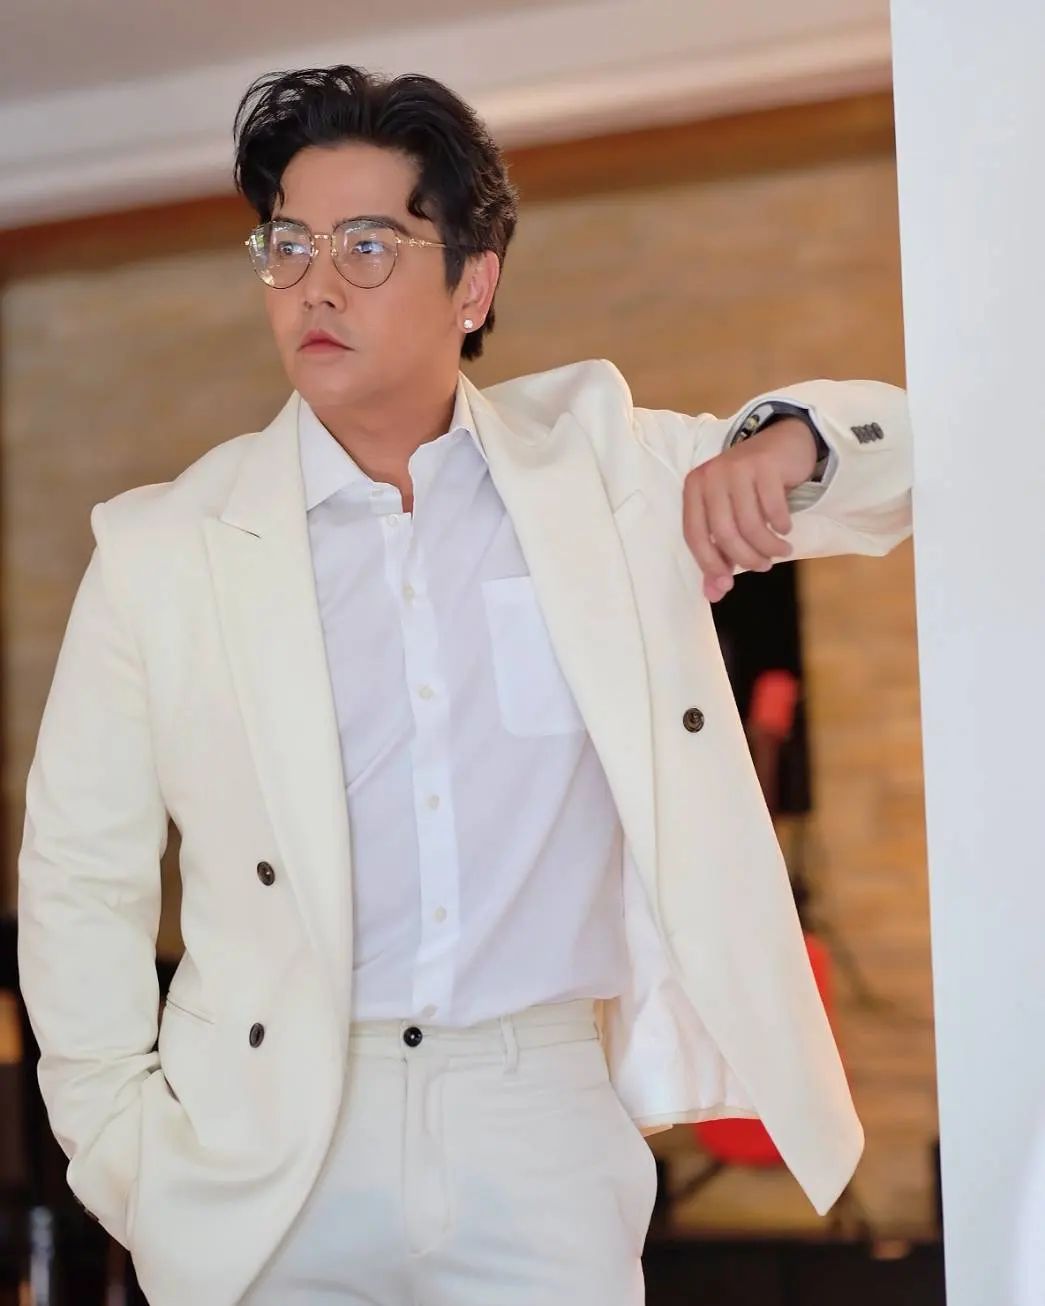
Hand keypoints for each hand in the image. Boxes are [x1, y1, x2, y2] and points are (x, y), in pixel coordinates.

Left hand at [682, 418, 817, 601]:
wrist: (782, 444)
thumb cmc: (751, 488)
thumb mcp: (730, 517)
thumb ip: (720, 555)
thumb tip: (715, 594)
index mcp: (694, 489)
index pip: (694, 535)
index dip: (709, 563)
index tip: (728, 582)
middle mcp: (710, 476)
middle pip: (724, 533)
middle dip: (747, 557)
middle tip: (765, 565)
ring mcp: (736, 467)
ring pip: (750, 524)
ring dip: (769, 545)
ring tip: (781, 550)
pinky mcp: (764, 464)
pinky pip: (773, 508)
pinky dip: (782, 525)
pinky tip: (786, 528)